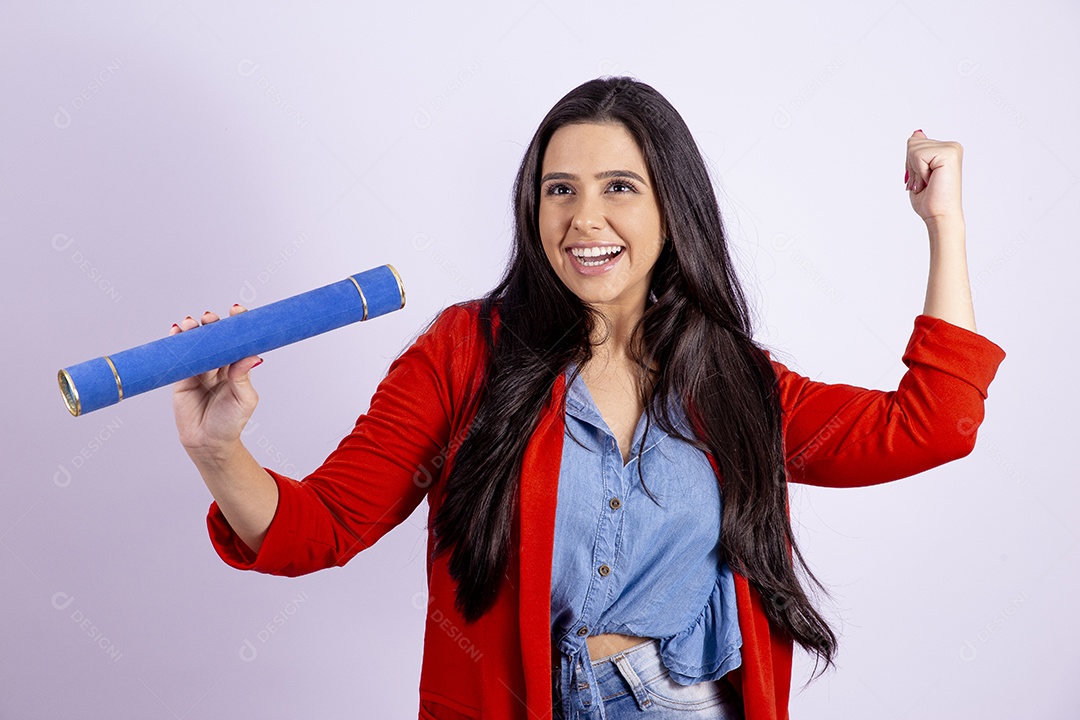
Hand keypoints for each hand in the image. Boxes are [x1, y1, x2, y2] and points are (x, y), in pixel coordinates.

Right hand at [171, 305, 262, 455]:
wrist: (208, 443)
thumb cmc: (231, 422)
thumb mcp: (244, 400)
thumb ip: (243, 378)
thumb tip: (252, 357)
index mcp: (237, 367)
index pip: (238, 341)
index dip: (237, 325)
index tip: (237, 311)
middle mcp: (219, 365)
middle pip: (215, 339)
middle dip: (212, 325)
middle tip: (209, 318)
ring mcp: (199, 370)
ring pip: (196, 345)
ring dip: (192, 331)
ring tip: (189, 323)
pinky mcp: (182, 378)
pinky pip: (178, 358)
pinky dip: (175, 343)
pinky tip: (174, 332)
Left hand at [905, 129, 964, 225]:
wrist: (940, 216)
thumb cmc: (930, 200)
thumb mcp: (918, 171)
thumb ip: (917, 152)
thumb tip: (917, 134)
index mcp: (946, 149)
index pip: (914, 143)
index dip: (910, 164)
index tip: (924, 180)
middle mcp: (952, 146)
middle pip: (912, 143)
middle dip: (911, 166)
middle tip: (925, 183)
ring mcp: (952, 148)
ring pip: (913, 148)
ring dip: (916, 171)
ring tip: (928, 183)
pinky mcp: (948, 153)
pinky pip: (918, 155)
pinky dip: (919, 172)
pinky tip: (931, 181)